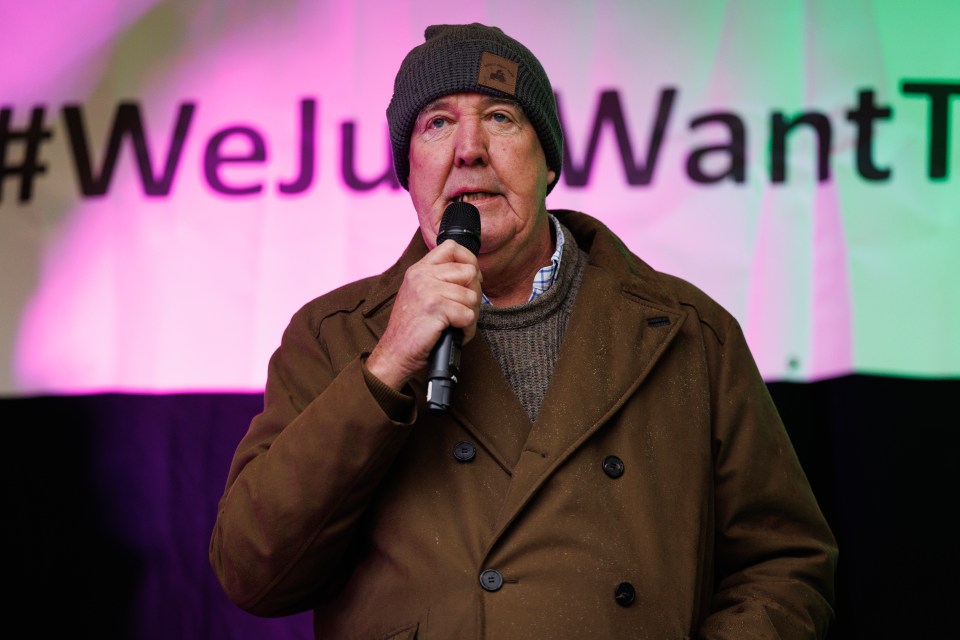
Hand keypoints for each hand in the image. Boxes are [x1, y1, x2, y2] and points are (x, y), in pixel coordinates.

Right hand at [366, 239, 481, 388]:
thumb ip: (438, 279)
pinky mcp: (435, 308)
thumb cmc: (411, 328)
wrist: (394, 353)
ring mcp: (428, 290)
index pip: (452, 247)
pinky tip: (455, 334)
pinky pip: (468, 315)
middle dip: (474, 294)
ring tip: (456, 325)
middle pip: (469, 271)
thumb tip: (472, 274)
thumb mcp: (418, 294)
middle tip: (463, 310)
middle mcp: (422, 275)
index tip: (470, 280)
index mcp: (419, 269)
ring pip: (472, 296)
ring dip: (470, 316)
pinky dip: (467, 329)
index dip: (469, 261)